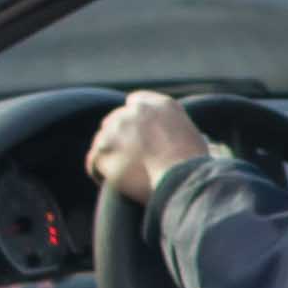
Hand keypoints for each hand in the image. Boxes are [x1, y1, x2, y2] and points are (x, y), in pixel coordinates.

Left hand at [86, 90, 211, 200]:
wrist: (181, 178)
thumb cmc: (194, 166)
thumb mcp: (192, 135)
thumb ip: (173, 129)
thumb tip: (168, 142)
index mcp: (159, 104)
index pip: (135, 103)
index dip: (136, 123)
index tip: (140, 140)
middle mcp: (134, 110)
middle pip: (115, 121)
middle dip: (121, 139)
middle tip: (131, 161)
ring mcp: (115, 128)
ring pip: (103, 142)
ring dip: (111, 156)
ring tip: (124, 176)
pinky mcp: (102, 149)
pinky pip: (93, 162)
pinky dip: (100, 173)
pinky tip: (111, 183)